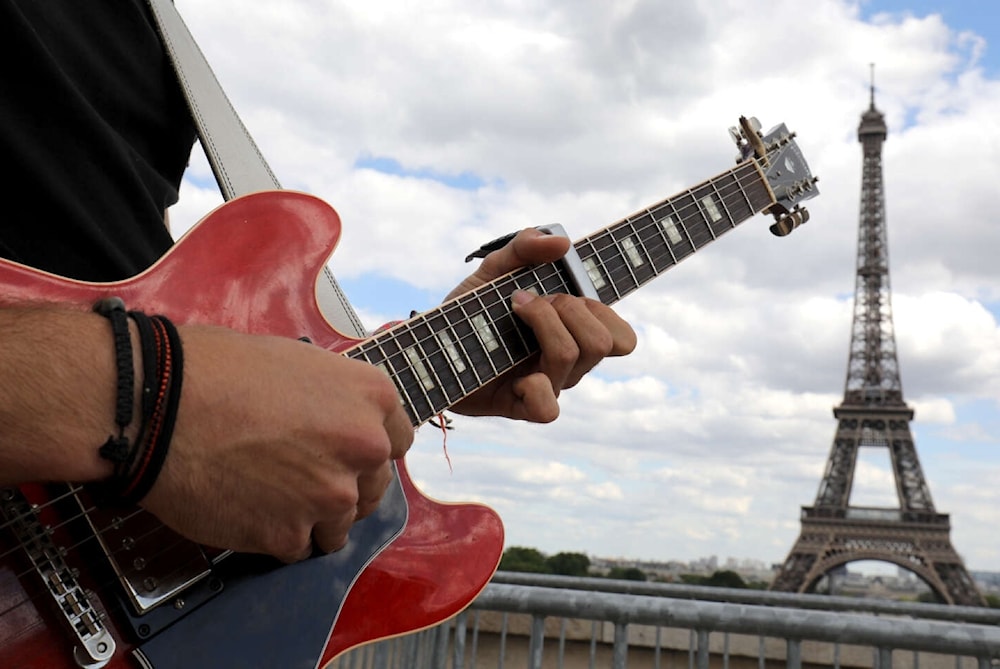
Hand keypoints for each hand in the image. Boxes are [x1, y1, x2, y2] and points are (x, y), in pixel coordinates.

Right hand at [140, 325, 412, 561]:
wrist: (161, 405)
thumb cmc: (217, 371)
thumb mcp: (299, 362)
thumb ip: (337, 399)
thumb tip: (342, 421)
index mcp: (371, 398)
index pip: (397, 441)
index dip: (367, 450)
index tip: (348, 455)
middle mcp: (363, 448)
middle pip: (375, 487)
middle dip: (344, 486)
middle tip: (301, 476)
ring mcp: (330, 496)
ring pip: (339, 525)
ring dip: (312, 517)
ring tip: (267, 492)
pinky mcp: (291, 535)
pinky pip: (296, 547)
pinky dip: (274, 535)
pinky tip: (246, 507)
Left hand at [448, 228, 635, 421]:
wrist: (431, 346)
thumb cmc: (471, 312)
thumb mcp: (493, 270)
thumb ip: (524, 247)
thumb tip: (562, 242)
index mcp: (574, 336)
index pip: (622, 338)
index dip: (606, 314)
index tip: (569, 291)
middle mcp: (568, 364)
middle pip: (602, 341)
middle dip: (569, 308)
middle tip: (530, 300)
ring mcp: (547, 385)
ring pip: (572, 356)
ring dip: (543, 322)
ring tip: (514, 310)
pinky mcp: (521, 407)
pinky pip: (548, 408)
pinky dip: (534, 384)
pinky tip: (514, 371)